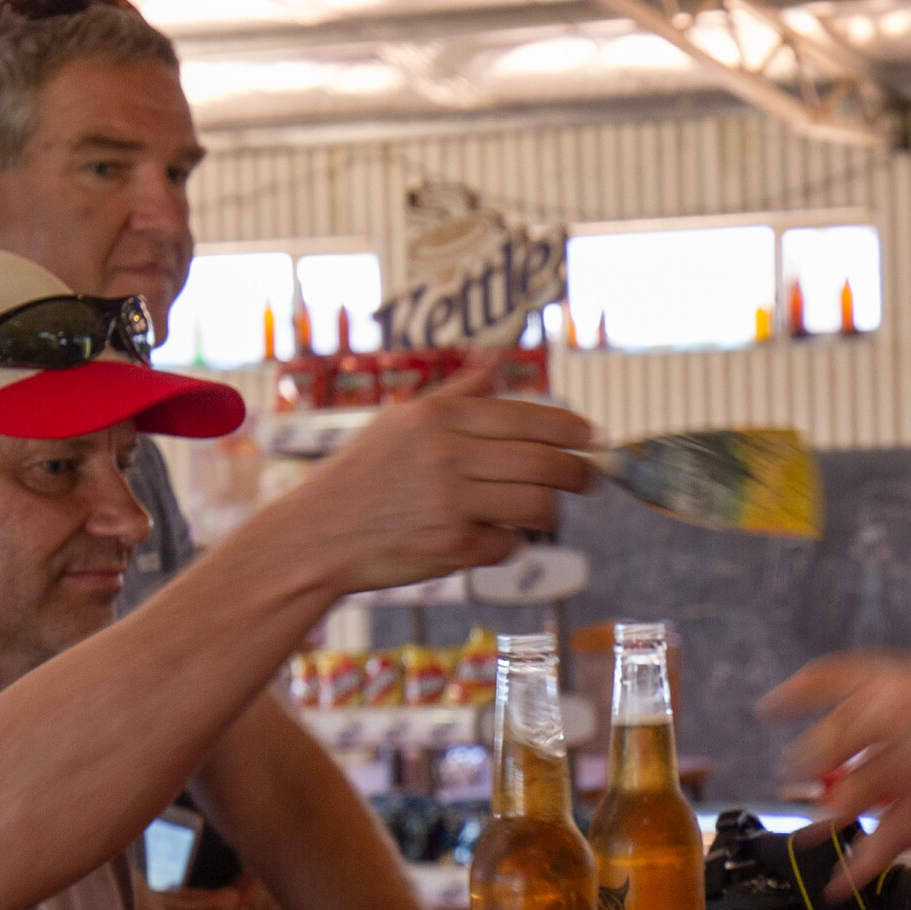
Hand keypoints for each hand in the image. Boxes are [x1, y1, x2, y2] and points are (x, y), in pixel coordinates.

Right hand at [282, 356, 596, 590]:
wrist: (315, 536)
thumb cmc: (361, 477)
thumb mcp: (400, 421)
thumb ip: (455, 393)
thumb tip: (498, 360)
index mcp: (438, 418)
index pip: (528, 417)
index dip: (571, 429)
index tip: (594, 438)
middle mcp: (446, 455)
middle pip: (545, 463)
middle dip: (578, 474)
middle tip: (588, 481)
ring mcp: (449, 504)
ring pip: (538, 506)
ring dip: (549, 512)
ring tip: (543, 512)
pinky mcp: (450, 548)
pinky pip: (507, 545)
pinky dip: (506, 544)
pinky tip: (488, 539)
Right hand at [757, 655, 910, 907]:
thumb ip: (909, 717)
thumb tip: (859, 704)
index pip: (863, 682)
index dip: (816, 688)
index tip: (775, 705)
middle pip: (854, 741)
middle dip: (819, 759)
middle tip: (793, 778)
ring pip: (863, 793)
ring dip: (834, 814)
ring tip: (813, 832)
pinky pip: (882, 838)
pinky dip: (861, 859)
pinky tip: (843, 879)